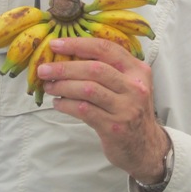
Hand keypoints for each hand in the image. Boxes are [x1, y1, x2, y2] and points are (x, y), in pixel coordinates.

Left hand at [38, 35, 169, 183]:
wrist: (145, 147)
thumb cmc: (130, 111)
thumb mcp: (129, 85)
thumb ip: (108, 70)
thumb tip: (68, 57)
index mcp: (137, 70)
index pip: (106, 49)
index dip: (78, 44)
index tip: (56, 44)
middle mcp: (134, 87)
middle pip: (94, 69)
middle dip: (65, 67)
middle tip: (44, 69)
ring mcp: (126, 108)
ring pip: (88, 89)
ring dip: (63, 86)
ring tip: (49, 86)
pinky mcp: (114, 127)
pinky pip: (84, 110)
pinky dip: (67, 105)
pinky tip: (58, 103)